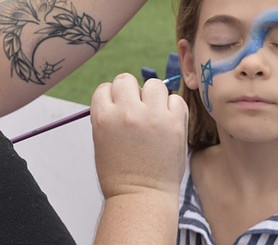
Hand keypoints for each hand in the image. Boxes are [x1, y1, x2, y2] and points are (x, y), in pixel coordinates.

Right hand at [90, 73, 187, 199]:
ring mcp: (152, 117)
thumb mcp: (102, 141)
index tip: (118, 110)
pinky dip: (173, 108)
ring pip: (153, 84)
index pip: (105, 88)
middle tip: (136, 110)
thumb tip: (124, 95)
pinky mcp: (175, 123)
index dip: (112, 98)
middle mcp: (127, 113)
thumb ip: (110, 115)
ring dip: (154, 96)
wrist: (141, 198)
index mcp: (103, 117)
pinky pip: (176, 99)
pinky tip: (168, 123)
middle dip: (131, 92)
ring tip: (154, 115)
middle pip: (126, 79)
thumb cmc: (120, 174)